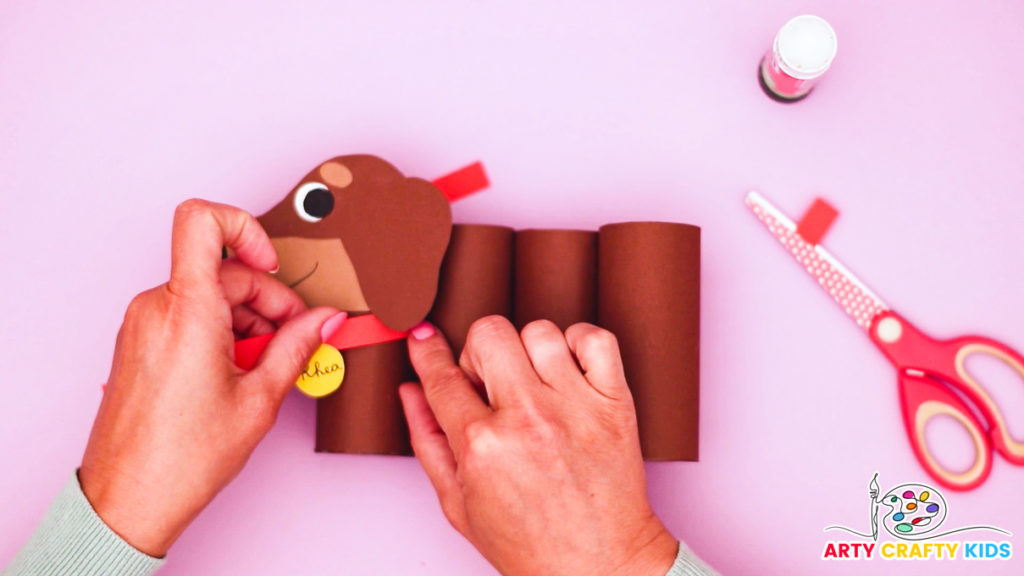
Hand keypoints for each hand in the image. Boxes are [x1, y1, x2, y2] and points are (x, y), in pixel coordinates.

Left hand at [80, 199, 339, 556]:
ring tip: (264, 367)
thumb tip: (326, 319)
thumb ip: (298, 346)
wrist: (127, 500)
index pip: (202, 221)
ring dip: (246, 319)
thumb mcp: (259, 399)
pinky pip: (189, 313)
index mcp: (187, 311)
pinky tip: (238, 371)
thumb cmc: (182, 458)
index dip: (246, 226)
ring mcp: (144, 323)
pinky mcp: (140, 340)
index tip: (272, 263)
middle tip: (294, 338)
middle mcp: (158, 307)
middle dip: (267, 299)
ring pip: (209, 293)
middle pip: (224, 270)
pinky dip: (222, 330)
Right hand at [400, 316, 677, 575]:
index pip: (441, 375)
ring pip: (538, 331)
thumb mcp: (458, 503)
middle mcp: (528, 419)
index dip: (426, 351)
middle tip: (490, 384)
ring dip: (528, 352)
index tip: (423, 337)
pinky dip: (580, 342)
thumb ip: (427, 440)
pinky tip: (569, 372)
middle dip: (478, 354)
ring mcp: (576, 407)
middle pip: (488, 334)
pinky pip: (595, 337)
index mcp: (482, 447)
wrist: (600, 565)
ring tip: (534, 386)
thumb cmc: (530, 543)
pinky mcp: (615, 403)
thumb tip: (409, 389)